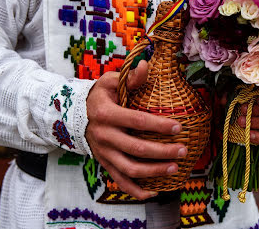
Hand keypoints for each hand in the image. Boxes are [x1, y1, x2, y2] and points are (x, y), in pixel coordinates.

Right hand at [85, 60, 186, 199]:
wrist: (75, 114)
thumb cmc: (100, 96)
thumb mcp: (110, 81)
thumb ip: (129, 77)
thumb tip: (146, 66)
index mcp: (106, 114)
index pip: (137, 121)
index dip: (159, 125)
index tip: (179, 127)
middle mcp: (104, 136)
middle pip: (136, 148)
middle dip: (162, 151)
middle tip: (183, 150)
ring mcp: (103, 153)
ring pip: (129, 169)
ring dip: (154, 171)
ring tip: (175, 168)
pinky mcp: (104, 163)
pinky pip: (120, 182)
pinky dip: (137, 191)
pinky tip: (155, 191)